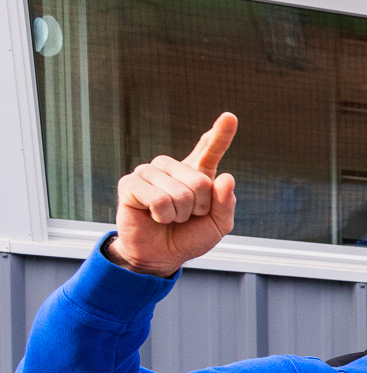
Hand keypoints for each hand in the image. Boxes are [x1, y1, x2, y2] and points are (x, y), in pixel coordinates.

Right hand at [110, 113, 238, 276]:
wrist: (162, 255)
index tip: (230, 117)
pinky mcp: (130, 183)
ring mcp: (149, 173)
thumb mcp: (218, 225)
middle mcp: (172, 168)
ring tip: (170, 217)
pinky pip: (158, 199)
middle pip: (200, 182)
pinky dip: (163, 216)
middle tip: (187, 216)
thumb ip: (226, 204)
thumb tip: (227, 177)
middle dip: (199, 208)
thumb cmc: (189, 236)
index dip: (220, 135)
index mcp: (196, 174)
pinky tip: (155, 217)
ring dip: (180, 214)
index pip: (209, 150)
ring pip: (179, 192)